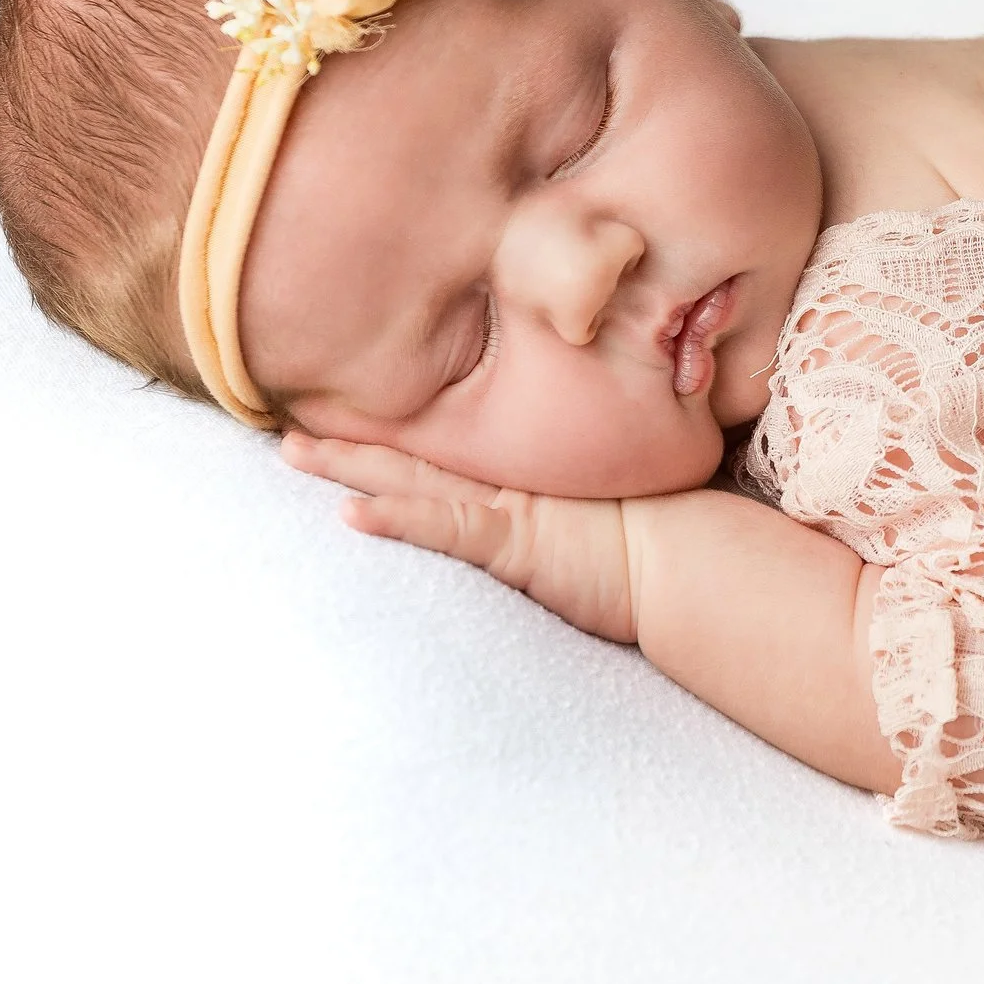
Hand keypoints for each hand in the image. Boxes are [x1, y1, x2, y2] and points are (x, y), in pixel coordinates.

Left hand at [281, 433, 636, 643]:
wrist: (693, 561)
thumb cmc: (667, 541)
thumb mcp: (609, 521)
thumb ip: (581, 511)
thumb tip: (577, 511)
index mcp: (525, 483)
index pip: (446, 456)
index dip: (394, 440)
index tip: (346, 422)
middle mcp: (509, 486)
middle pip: (415, 456)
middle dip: (352, 441)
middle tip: (291, 426)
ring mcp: (509, 511)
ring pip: (413, 480)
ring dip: (350, 467)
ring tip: (293, 452)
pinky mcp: (515, 543)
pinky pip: (446, 530)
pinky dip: (398, 522)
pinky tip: (352, 517)